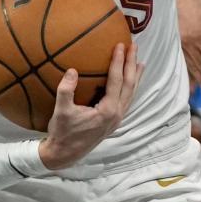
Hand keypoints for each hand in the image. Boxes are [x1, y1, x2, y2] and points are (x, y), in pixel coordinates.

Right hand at [39, 43, 143, 169]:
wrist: (64, 155)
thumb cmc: (62, 133)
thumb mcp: (61, 111)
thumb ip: (66, 90)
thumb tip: (72, 70)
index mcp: (108, 110)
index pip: (117, 81)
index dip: (118, 62)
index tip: (119, 46)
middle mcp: (117, 114)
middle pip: (129, 85)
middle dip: (132, 64)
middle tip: (133, 46)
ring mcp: (117, 119)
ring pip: (131, 93)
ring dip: (135, 76)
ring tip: (139, 61)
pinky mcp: (113, 121)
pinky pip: (126, 100)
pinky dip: (130, 87)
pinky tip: (129, 82)